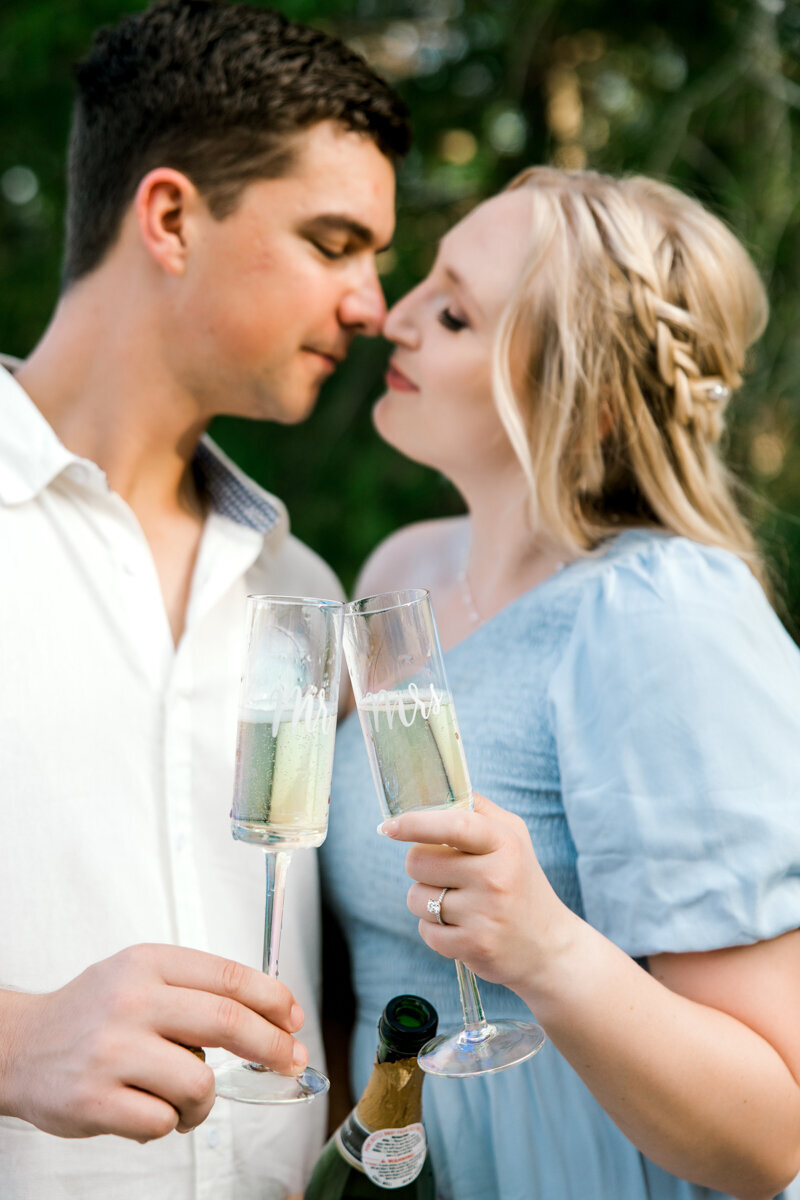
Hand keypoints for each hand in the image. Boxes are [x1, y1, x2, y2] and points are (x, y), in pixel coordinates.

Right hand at [1, 944, 306, 1140]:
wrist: (21, 1045)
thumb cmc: (93, 1013)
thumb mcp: (140, 976)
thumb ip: (196, 988)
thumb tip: (271, 1014)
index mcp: (149, 963)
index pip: (229, 977)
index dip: (273, 999)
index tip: (294, 1018)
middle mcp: (132, 1000)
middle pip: (228, 1023)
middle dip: (272, 1046)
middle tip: (289, 1061)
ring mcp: (112, 1050)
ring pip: (199, 1082)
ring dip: (204, 1101)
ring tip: (187, 1100)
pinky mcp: (95, 1099)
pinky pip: (162, 1120)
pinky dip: (167, 1123)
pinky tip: (150, 1111)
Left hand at [382, 793, 576, 993]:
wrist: (548, 946)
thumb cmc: (520, 881)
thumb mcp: (512, 836)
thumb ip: (477, 810)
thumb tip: (434, 791)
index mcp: (504, 843)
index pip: (453, 825)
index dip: (415, 822)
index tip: (389, 826)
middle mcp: (495, 877)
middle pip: (418, 861)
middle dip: (422, 866)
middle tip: (447, 873)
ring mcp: (484, 915)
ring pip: (416, 898)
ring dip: (427, 900)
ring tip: (459, 903)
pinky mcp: (473, 947)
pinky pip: (425, 930)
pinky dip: (434, 928)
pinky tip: (461, 926)